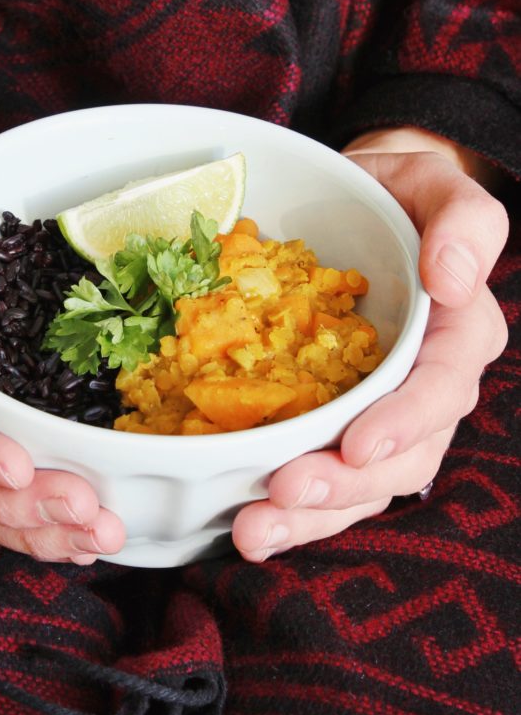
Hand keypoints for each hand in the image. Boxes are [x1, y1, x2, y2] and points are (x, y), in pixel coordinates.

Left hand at [232, 132, 508, 561]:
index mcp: (455, 334)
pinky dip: (292, 509)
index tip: (357, 443)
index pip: (441, 388)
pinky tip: (248, 525)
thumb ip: (466, 220)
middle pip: (402, 455)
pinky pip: (327, 474)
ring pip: (363, 483)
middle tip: (284, 493)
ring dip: (312, 516)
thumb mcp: (433, 183)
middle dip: (346, 483)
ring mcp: (380, 411)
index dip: (405, 422)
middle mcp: (424, 385)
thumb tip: (455, 280)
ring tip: (253, 531)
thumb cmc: (395, 193)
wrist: (350, 203)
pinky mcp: (337, 421)